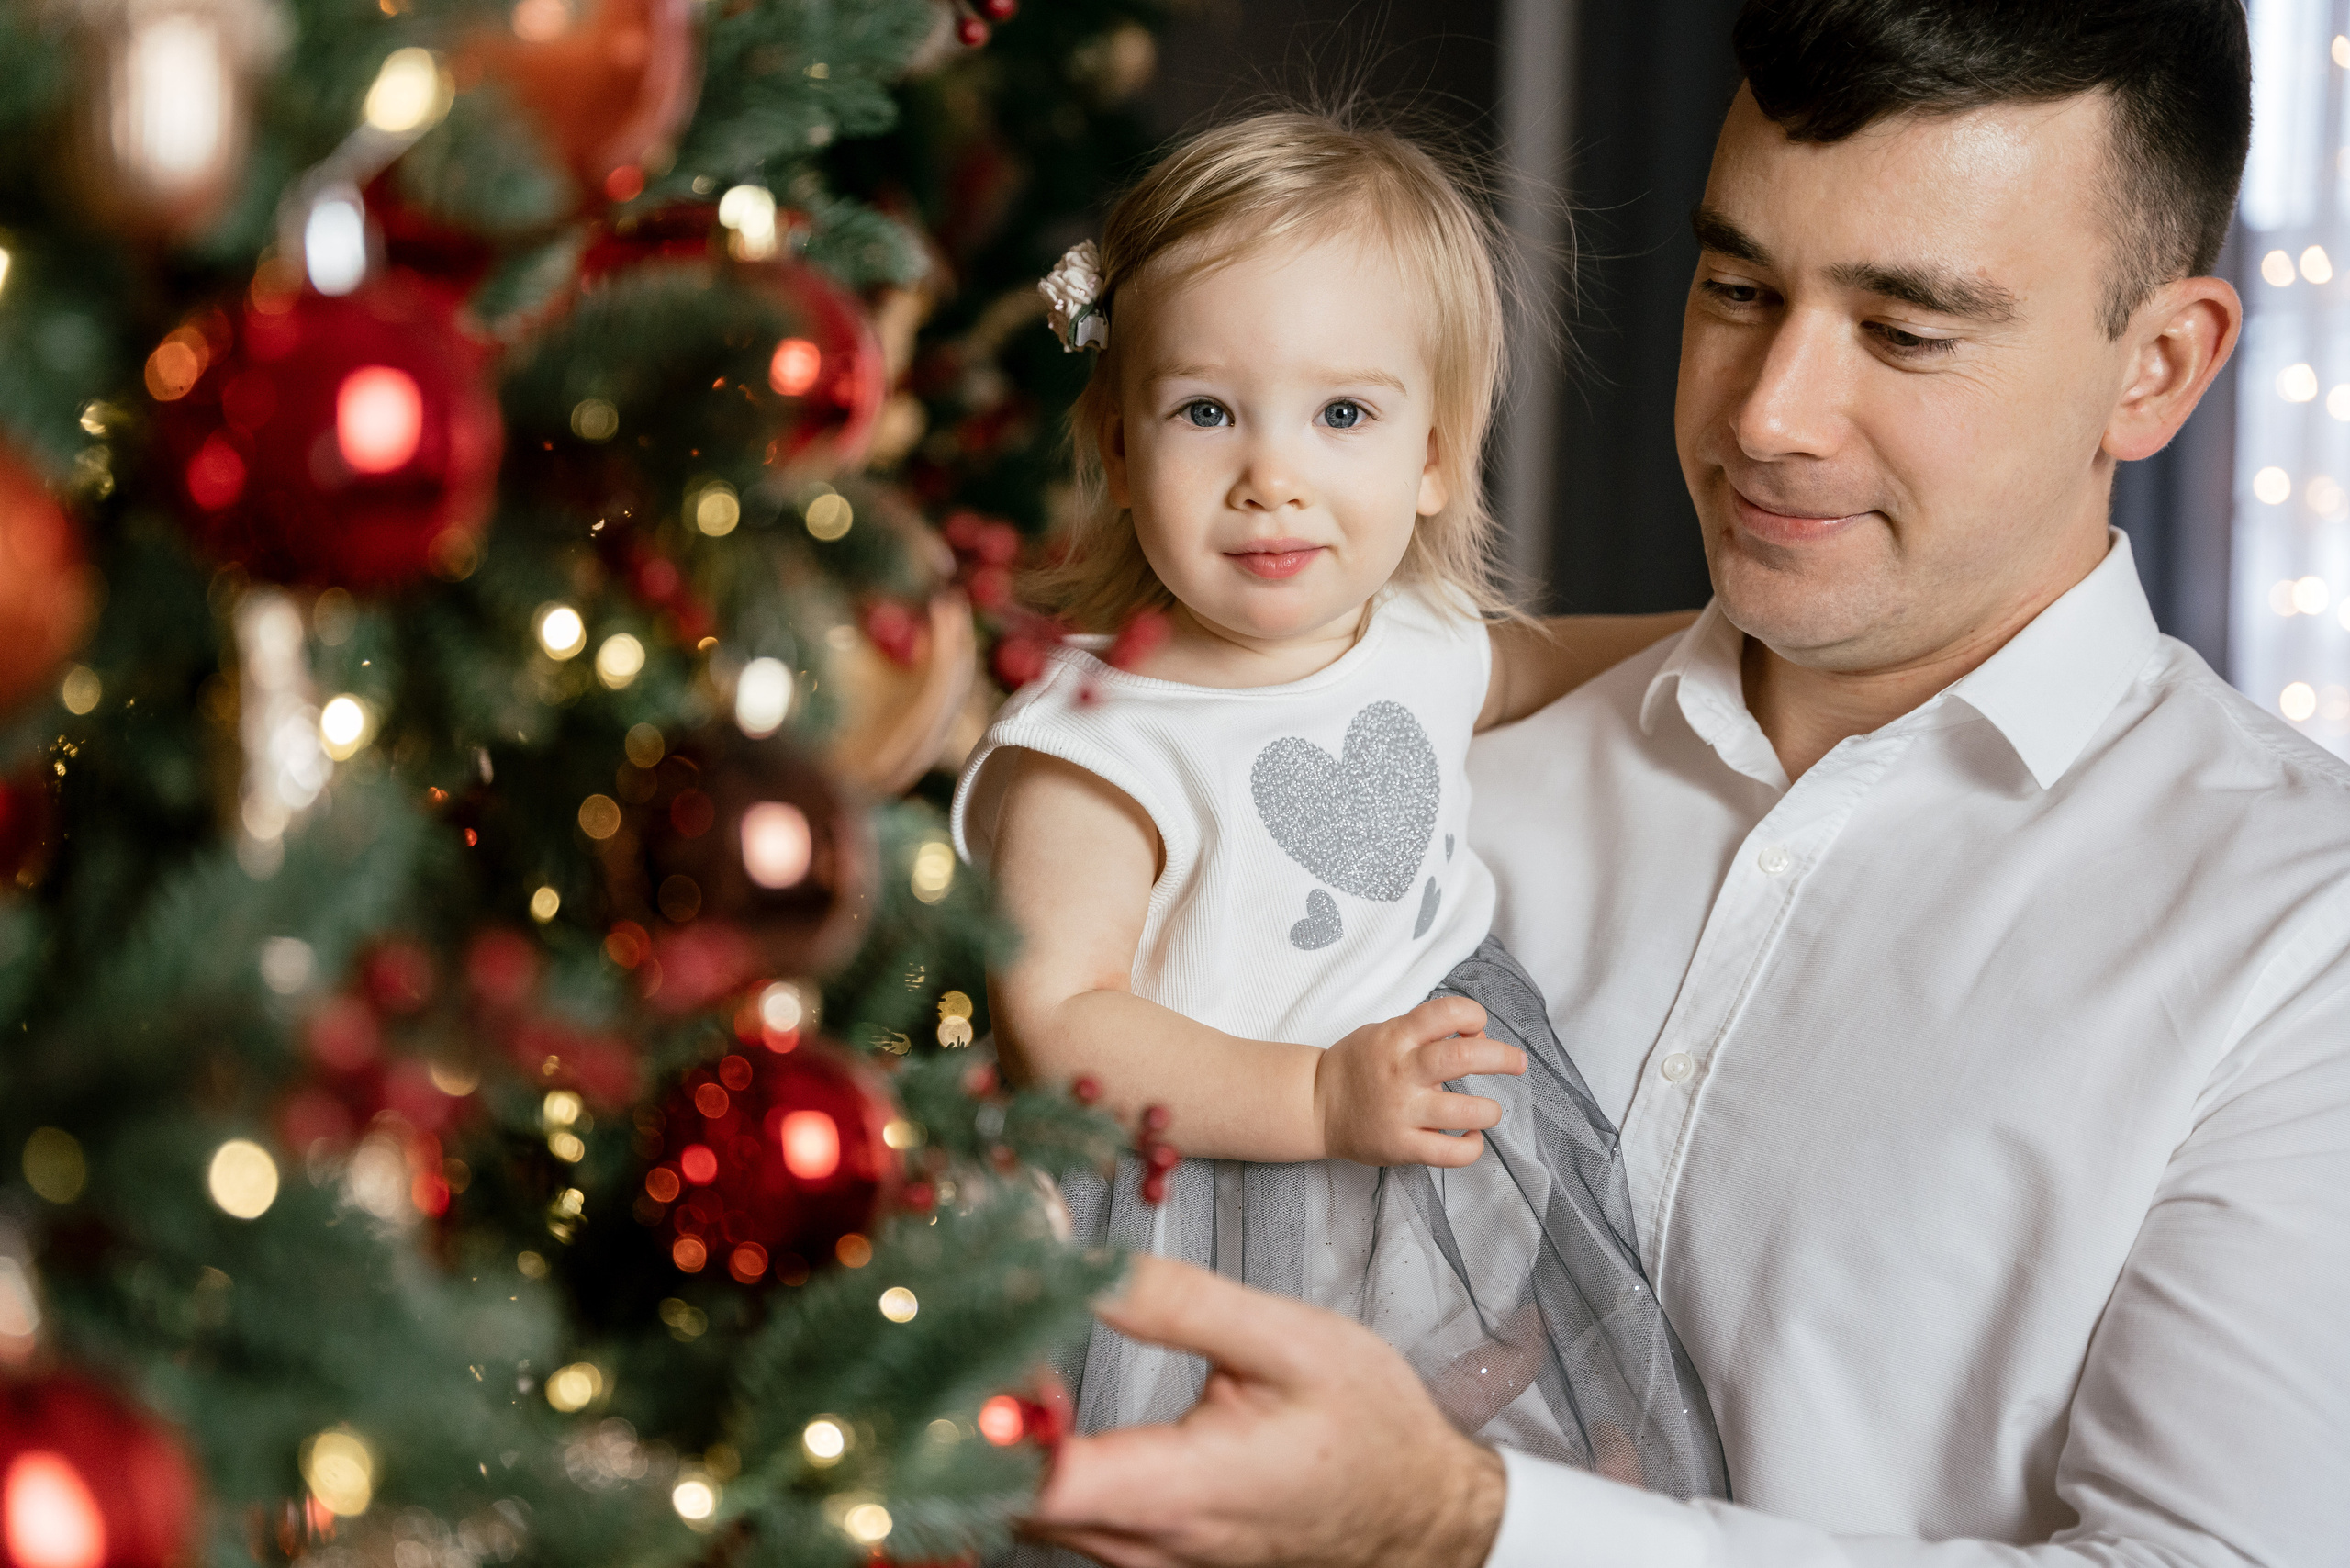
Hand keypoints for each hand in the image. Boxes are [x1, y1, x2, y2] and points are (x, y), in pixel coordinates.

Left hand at [1024, 1255, 1506, 1567]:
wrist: (1424, 1514)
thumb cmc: (1367, 1426)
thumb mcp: (1286, 1340)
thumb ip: (1178, 1304)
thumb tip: (1083, 1266)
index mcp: (1180, 1489)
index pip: (1036, 1481)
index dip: (982, 1423)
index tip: (967, 1350)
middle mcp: (1149, 1545)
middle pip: (1011, 1500)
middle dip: (979, 1418)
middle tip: (982, 1328)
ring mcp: (1147, 1563)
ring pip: (1035, 1514)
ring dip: (1011, 1441)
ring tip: (1013, 1354)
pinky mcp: (1153, 1559)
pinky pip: (1070, 1521)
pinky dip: (1042, 1467)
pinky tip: (1050, 1408)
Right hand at [1312, 996, 1525, 1166]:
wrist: (1315, 1105)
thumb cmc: (1357, 1065)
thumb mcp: (1384, 1032)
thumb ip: (1425, 1031)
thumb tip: (1475, 1037)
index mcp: (1396, 1037)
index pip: (1447, 1012)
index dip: (1474, 1016)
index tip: (1477, 1028)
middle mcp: (1402, 1072)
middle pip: (1465, 1057)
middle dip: (1502, 1057)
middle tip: (1517, 1062)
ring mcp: (1403, 1111)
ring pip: (1467, 1111)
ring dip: (1490, 1110)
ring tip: (1487, 1110)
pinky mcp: (1402, 1146)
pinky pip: (1451, 1153)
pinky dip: (1472, 1146)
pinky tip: (1469, 1138)